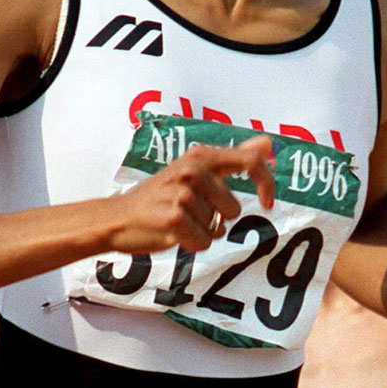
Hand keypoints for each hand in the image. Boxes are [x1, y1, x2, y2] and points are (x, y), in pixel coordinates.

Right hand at [107, 134, 275, 253]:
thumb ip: (235, 157)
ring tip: (178, 222)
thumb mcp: (196, 169)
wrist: (118, 218)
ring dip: (202, 232)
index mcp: (200, 155)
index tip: (268, 203)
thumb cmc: (160, 196)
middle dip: (218, 220)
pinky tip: (174, 235)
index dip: (266, 183)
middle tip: (190, 213)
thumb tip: (268, 142)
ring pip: (218, 228)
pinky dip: (193, 244)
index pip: (250, 161)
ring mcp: (182, 192)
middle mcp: (192, 169)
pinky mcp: (174, 217)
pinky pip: (204, 242)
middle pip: (234, 208)